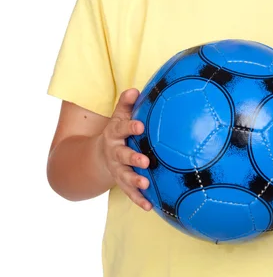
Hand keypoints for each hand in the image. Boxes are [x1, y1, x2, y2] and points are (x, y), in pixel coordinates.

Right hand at [98, 88, 151, 210]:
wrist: (100, 155)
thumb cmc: (117, 131)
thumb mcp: (118, 116)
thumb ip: (126, 104)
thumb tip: (135, 89)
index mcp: (114, 134)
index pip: (122, 129)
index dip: (130, 127)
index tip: (141, 126)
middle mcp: (114, 152)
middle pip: (123, 156)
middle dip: (133, 159)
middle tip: (145, 161)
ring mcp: (116, 169)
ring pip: (124, 177)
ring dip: (135, 181)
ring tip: (145, 185)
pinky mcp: (121, 183)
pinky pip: (130, 193)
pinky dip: (139, 200)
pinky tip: (150, 207)